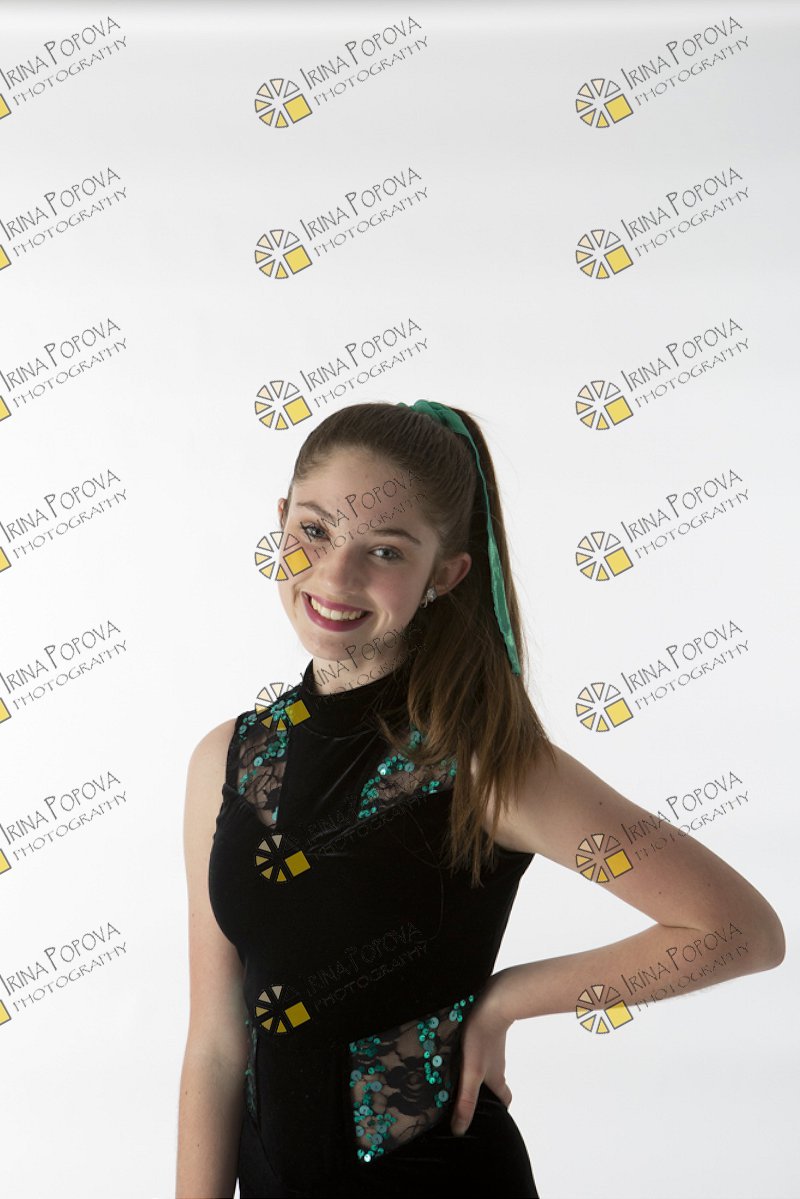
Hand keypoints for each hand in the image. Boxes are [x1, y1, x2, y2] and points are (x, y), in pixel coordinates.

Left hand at [450, 971, 513, 1135]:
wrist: (493, 998)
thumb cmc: (482, 1036)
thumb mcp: (471, 1072)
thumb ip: (466, 1099)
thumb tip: (460, 1130)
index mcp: (496, 1076)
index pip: (504, 1099)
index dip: (500, 1108)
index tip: (492, 1117)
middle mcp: (496, 1062)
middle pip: (495, 1081)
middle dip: (486, 1091)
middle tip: (468, 1097)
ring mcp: (492, 1044)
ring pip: (487, 1063)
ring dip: (476, 1071)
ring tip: (455, 1074)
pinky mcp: (485, 1028)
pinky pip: (480, 1045)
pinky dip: (471, 1052)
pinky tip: (455, 1048)